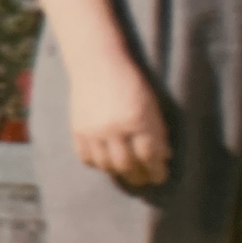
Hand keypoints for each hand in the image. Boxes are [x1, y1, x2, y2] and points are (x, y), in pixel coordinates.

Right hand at [69, 51, 170, 186]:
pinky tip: (106, 162)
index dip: (157, 171)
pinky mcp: (77, 130)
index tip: (160, 176)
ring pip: (106, 165)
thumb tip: (164, 157)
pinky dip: (98, 164)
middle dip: (138, 177)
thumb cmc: (130, 82)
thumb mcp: (150, 103)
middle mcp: (114, 127)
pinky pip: (87, 158)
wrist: (96, 63)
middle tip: (144, 180)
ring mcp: (93, 130)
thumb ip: (157, 130)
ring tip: (127, 172)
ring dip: (119, 172)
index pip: (149, 155)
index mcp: (137, 118)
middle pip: (127, 165)